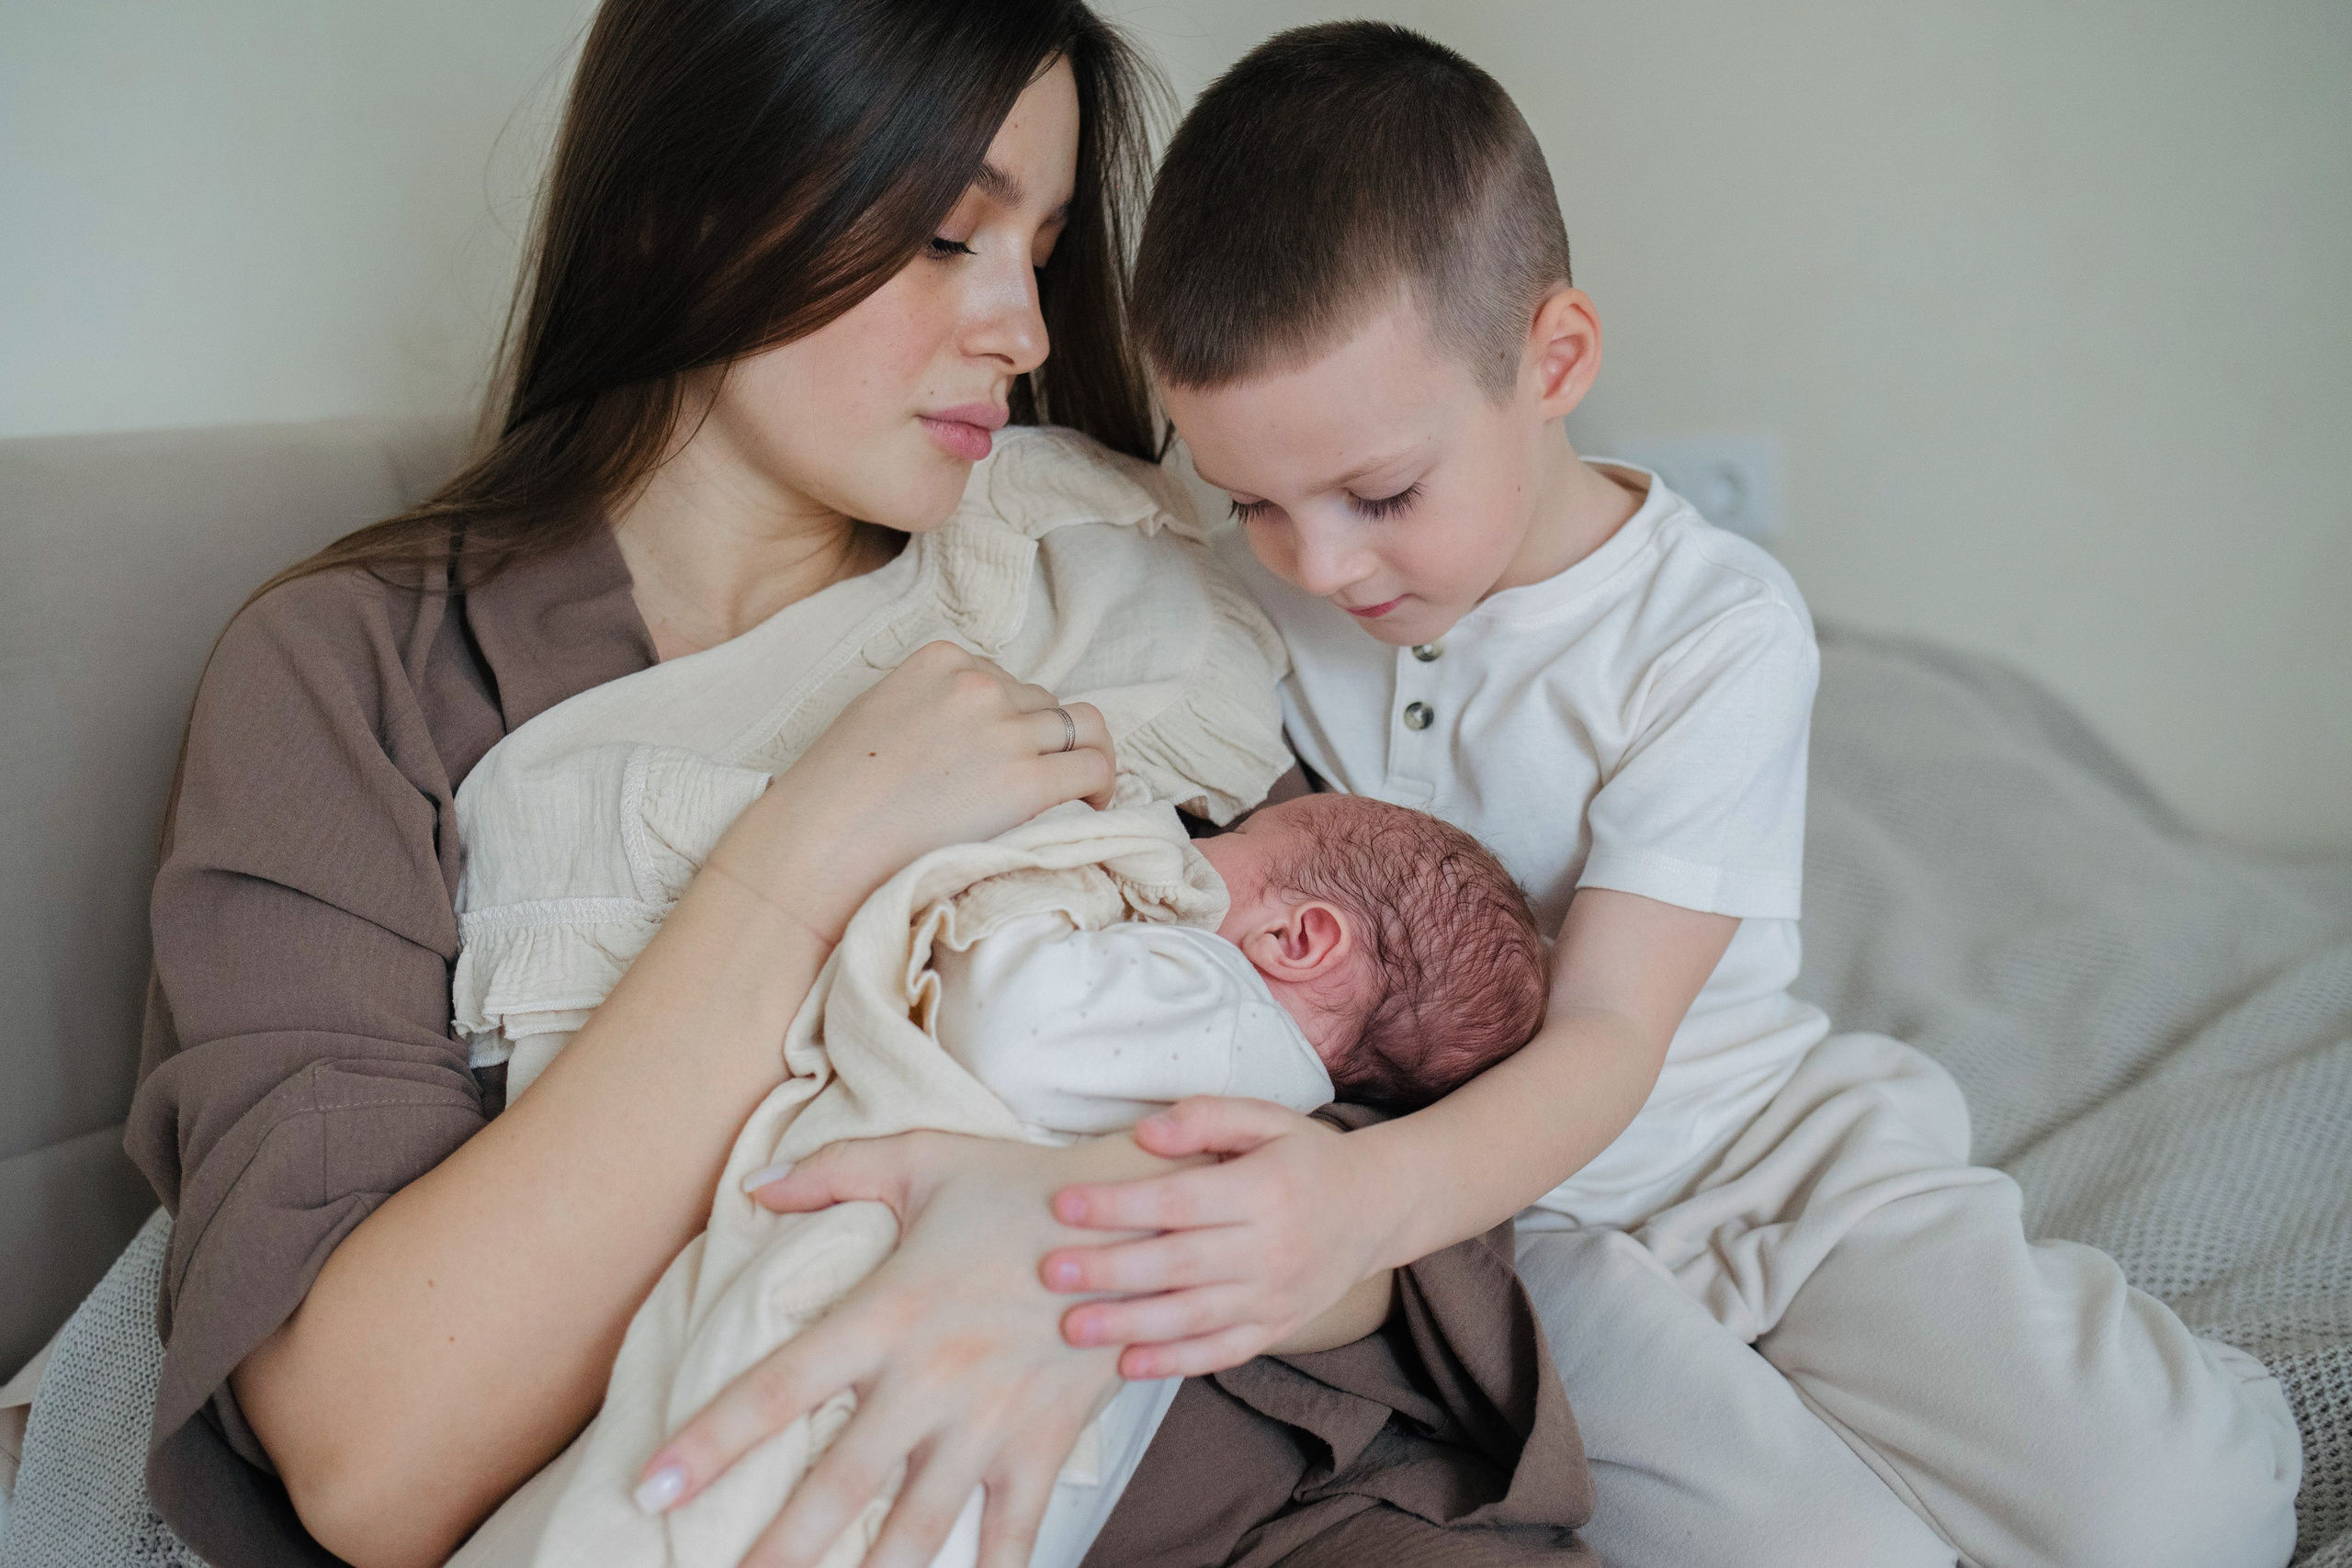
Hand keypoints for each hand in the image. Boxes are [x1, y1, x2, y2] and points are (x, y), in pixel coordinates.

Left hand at [638, 1133, 1171, 1567]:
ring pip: (917, 1526)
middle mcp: (931, 1379)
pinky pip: (1013, 1531)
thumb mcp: (925, 1158)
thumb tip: (753, 1187)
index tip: (651, 1486)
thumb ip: (834, 1171)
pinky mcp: (1044, 1443)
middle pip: (837, 1484)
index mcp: (888, 1312)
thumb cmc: (1022, 1184)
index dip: (711, 1440)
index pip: (779, 1386)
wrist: (1143, 1216)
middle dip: (777, 1551)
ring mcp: (991, 1420)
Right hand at [709, 641, 1114, 940]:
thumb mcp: (877, 716)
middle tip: (1034, 781)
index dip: (1008, 717)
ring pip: (1081, 727)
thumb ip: (927, 708)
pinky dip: (1103, 783)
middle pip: (1041, 702)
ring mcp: (1006, 728)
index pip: (1002, 677)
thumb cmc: (832, 796)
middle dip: (1039, 739)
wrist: (821, 843)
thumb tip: (963, 738)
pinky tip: (1092, 808)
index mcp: (941, 659)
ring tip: (1079, 792)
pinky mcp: (1027, 779)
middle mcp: (980, 683)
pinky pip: (1094, 766)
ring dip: (1079, 756)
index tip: (1000, 752)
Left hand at [1040, 1098, 1399, 1378]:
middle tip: (1052, 1273)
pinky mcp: (1276, 1326)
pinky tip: (1127, 1363)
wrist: (1376, 1208)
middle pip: (1178, 1264)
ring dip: (1130, 1324)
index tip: (1064, 1205)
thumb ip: (1206, 1118)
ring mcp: (1274, 1295)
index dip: (1120, 1205)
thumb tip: (1145, 1133)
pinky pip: (1222, 1352)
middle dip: (1110, 1270)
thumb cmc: (1306, 1157)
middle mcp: (1269, 1248)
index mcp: (1263, 1190)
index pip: (1179, 1201)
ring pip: (1193, 1317)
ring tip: (1073, 1327)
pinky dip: (1175, 1362)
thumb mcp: (1267, 1118)